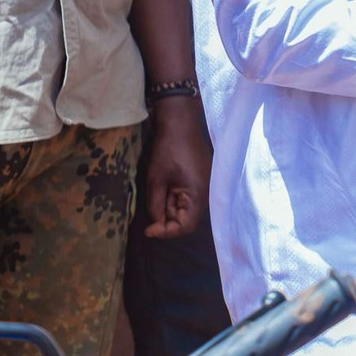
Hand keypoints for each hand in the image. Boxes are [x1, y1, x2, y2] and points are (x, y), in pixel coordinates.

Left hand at [141, 98, 211, 239]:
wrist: (181, 124)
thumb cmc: (168, 150)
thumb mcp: (156, 180)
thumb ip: (156, 205)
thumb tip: (155, 225)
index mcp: (198, 195)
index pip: (185, 226)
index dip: (166, 232)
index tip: (148, 229)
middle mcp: (207, 193)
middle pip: (188, 218)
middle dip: (167, 218)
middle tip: (150, 210)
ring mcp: (207, 186)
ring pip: (188, 208)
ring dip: (171, 207)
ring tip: (158, 193)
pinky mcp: (204, 179)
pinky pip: (191, 197)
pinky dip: (177, 198)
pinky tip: (166, 187)